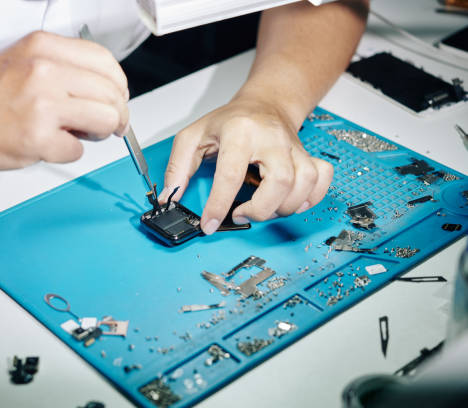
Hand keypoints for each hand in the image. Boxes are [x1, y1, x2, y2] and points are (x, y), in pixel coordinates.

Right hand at [0, 31, 128, 169]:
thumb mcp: (23, 61)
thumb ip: (64, 68)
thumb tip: (106, 90)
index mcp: (43, 46)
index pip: (107, 62)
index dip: (119, 87)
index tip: (117, 101)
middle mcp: (45, 70)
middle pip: (113, 94)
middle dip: (117, 115)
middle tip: (108, 126)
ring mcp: (43, 104)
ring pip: (106, 120)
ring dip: (98, 133)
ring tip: (76, 133)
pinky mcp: (38, 137)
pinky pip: (78, 149)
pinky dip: (67, 152)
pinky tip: (47, 145)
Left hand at [160, 97, 332, 234]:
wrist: (263, 104)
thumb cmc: (228, 122)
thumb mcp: (193, 137)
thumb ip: (177, 167)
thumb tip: (169, 198)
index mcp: (239, 132)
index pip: (231, 174)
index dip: (219, 205)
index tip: (209, 224)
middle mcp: (271, 139)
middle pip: (280, 181)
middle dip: (260, 210)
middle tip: (240, 214)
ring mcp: (293, 148)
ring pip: (304, 184)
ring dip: (284, 207)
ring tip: (262, 208)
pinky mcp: (308, 156)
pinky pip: (321, 180)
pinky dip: (311, 198)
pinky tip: (291, 202)